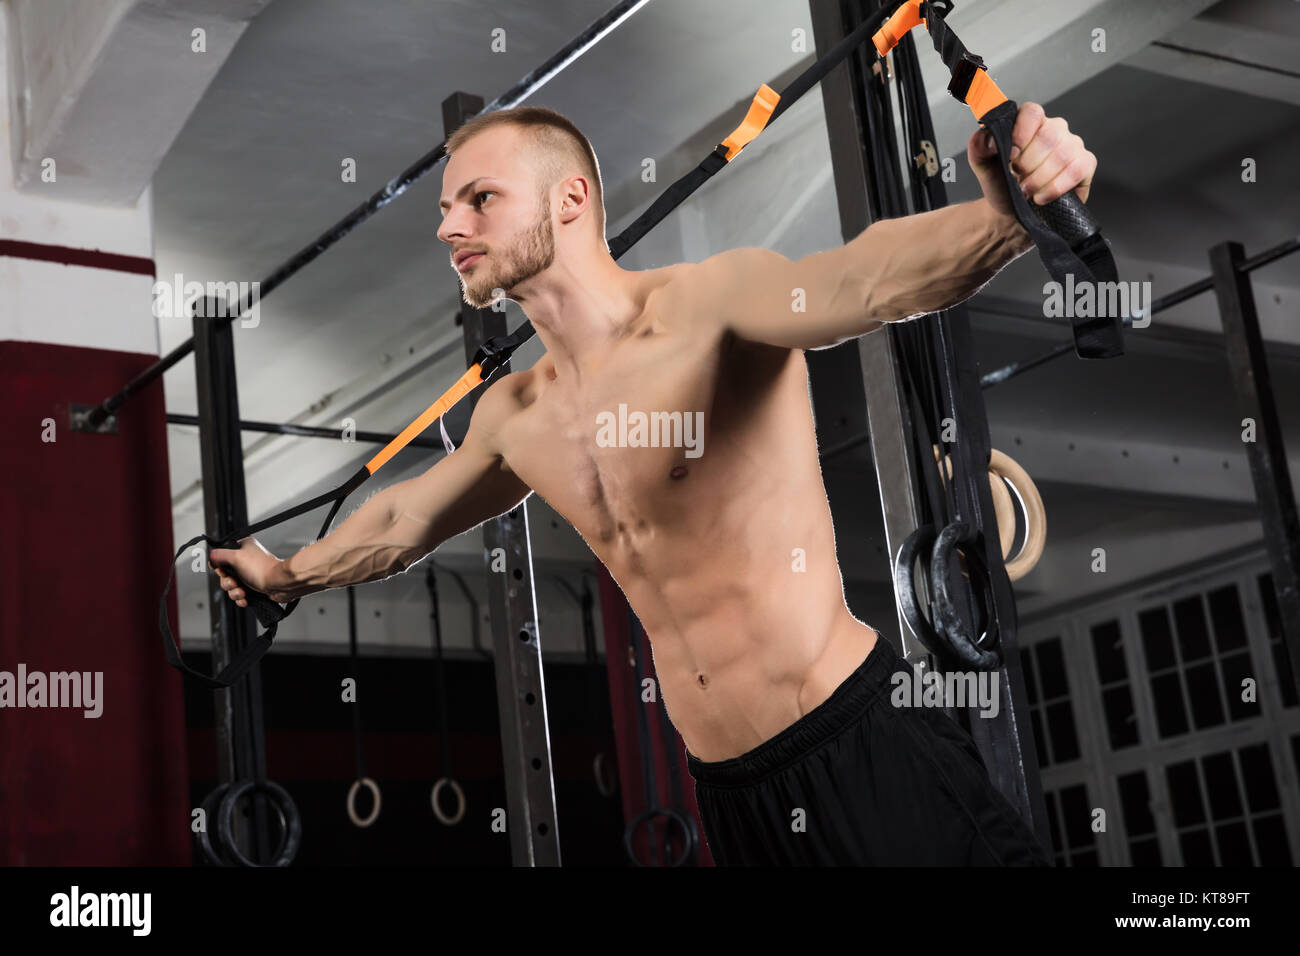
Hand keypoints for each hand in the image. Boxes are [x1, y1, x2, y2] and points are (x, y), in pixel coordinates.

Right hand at [209, 537, 286, 606]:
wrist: (279, 584)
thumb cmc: (263, 569)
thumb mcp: (236, 556)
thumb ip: (219, 555)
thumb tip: (211, 556)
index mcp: (243, 549)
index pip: (222, 557)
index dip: (220, 567)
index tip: (223, 571)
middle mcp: (246, 561)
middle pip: (225, 575)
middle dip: (228, 582)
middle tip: (234, 582)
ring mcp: (250, 575)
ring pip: (232, 587)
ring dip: (234, 592)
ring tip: (242, 591)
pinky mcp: (255, 587)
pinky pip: (241, 595)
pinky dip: (241, 598)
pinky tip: (246, 597)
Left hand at [967, 102, 1095, 218]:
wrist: (1013, 212)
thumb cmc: (1002, 185)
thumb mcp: (984, 167)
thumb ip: (979, 147)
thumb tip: (989, 138)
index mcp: (1029, 124)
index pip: (1032, 112)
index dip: (1022, 133)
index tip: (1010, 156)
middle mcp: (1054, 129)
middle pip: (1048, 135)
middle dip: (1028, 164)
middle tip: (1018, 179)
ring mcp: (1073, 145)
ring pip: (1063, 154)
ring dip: (1040, 178)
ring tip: (1027, 191)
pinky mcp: (1085, 164)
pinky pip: (1077, 169)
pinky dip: (1056, 187)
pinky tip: (1042, 197)